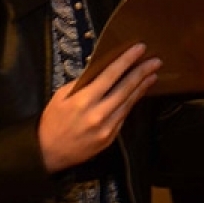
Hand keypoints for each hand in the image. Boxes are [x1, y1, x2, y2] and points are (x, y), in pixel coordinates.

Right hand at [37, 43, 160, 171]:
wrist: (48, 153)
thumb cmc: (52, 121)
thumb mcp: (60, 96)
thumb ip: (82, 83)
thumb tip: (101, 70)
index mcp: (84, 100)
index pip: (110, 75)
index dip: (126, 60)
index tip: (139, 48)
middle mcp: (98, 114)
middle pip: (125, 88)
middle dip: (142, 72)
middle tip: (155, 61)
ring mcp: (107, 128)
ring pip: (129, 102)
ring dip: (142, 87)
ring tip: (153, 74)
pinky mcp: (110, 137)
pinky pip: (124, 115)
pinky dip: (132, 102)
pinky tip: (139, 93)